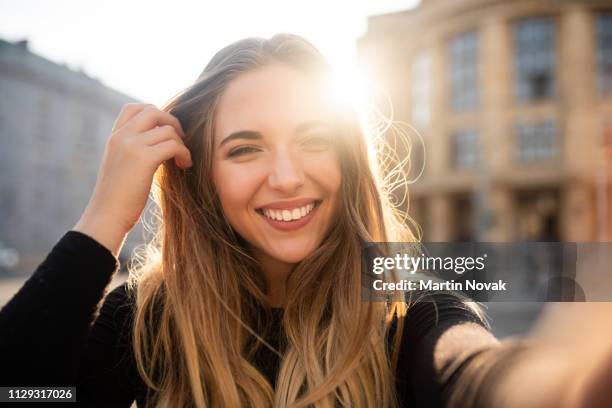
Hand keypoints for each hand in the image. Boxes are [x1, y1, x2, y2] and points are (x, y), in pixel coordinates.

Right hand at [74, 103, 191, 254]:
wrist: (106, 217)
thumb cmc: (117, 198)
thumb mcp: (122, 166)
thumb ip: (134, 150)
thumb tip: (159, 143)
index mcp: (114, 137)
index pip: (135, 107)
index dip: (156, 114)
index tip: (165, 132)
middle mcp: (121, 136)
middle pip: (154, 111)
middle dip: (173, 123)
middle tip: (181, 141)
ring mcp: (131, 145)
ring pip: (168, 129)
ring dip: (182, 143)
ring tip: (183, 160)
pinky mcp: (144, 159)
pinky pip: (174, 145)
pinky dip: (184, 154)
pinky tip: (184, 165)